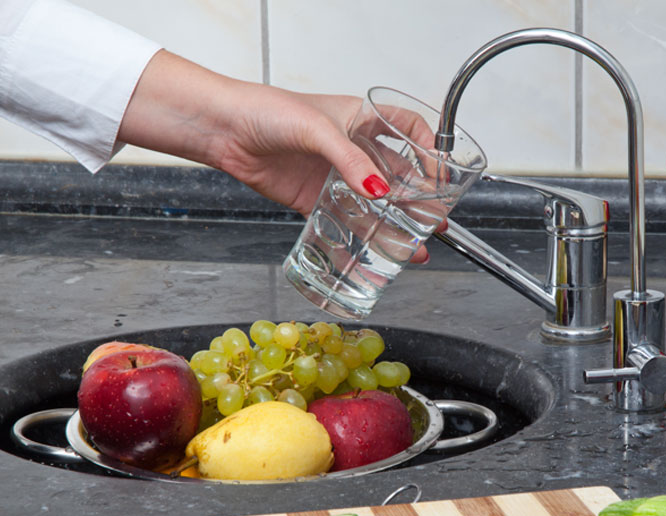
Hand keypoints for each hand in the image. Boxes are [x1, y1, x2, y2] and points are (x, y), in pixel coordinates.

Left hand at [118, 50, 445, 261]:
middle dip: (420, 199)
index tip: (440, 177)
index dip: (430, 152)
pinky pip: (344, 222)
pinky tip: (372, 255)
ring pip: (375, 203)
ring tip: (414, 246)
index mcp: (361, 119)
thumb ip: (351, 161)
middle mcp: (353, 148)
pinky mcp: (314, 200)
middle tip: (435, 221)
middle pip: (398, 174)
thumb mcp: (318, 130)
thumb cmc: (267, 111)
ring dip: (396, 225)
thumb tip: (379, 192)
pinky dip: (360, 239)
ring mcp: (335, 175)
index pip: (410, 131)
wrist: (224, 130)